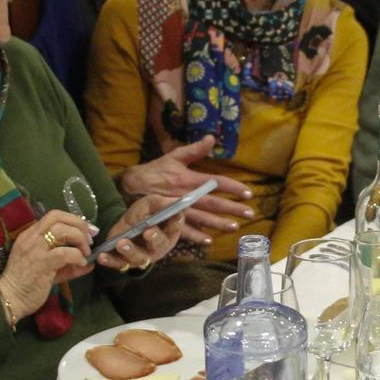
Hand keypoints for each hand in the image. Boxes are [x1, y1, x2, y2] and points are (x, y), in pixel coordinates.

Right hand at [0, 208, 95, 319]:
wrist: (10, 299)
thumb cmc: (27, 284)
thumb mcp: (50, 270)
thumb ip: (69, 264)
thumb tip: (90, 263)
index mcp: (30, 235)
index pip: (53, 216)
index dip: (74, 219)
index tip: (87, 230)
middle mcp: (31, 238)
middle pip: (58, 217)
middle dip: (79, 224)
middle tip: (90, 238)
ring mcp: (35, 249)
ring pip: (62, 230)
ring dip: (79, 238)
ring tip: (85, 252)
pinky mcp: (42, 263)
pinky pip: (65, 253)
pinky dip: (78, 256)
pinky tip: (81, 264)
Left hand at [96, 195, 185, 271]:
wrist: (126, 224)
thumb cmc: (143, 214)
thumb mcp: (150, 204)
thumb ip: (160, 203)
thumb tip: (175, 201)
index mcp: (169, 231)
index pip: (175, 226)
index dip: (176, 221)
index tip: (175, 216)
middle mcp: (158, 247)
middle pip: (159, 245)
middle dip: (154, 238)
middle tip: (147, 232)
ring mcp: (143, 256)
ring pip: (139, 257)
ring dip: (130, 251)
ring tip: (122, 243)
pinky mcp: (126, 261)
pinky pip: (119, 263)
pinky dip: (110, 260)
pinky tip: (102, 256)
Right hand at [117, 137, 255, 237]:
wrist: (129, 187)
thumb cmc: (154, 171)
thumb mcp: (173, 157)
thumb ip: (194, 150)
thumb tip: (211, 138)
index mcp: (188, 179)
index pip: (215, 183)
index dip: (233, 187)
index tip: (247, 193)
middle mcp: (185, 196)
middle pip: (213, 203)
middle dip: (232, 208)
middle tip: (249, 214)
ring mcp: (177, 210)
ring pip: (202, 218)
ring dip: (219, 223)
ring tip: (234, 227)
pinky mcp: (168, 220)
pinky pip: (184, 230)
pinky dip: (196, 236)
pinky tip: (209, 240)